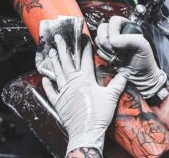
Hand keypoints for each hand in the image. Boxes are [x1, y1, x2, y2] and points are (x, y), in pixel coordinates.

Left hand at [42, 34, 126, 156]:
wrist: (86, 131)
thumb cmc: (99, 114)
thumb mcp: (111, 97)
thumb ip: (117, 84)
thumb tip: (125, 74)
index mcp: (86, 79)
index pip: (85, 60)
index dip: (85, 48)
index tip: (82, 38)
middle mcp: (73, 82)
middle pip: (67, 62)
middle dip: (63, 49)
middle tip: (57, 38)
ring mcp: (63, 91)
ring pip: (58, 73)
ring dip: (54, 62)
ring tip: (50, 52)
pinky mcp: (58, 101)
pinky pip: (50, 91)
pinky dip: (47, 85)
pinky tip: (44, 78)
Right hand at [95, 15, 166, 98]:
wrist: (139, 75)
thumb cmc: (144, 60)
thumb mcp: (143, 46)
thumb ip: (130, 40)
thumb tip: (112, 40)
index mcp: (126, 25)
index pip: (113, 21)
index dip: (113, 32)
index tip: (117, 43)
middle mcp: (116, 31)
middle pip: (101, 29)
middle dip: (107, 43)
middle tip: (117, 51)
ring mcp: (109, 41)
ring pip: (98, 40)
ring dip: (107, 51)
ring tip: (118, 56)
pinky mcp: (104, 50)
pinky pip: (97, 50)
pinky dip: (105, 56)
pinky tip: (114, 59)